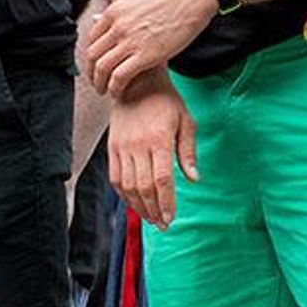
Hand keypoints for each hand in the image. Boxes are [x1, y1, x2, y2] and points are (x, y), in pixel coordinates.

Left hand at [87, 0, 215, 96]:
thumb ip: (123, 10)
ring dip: (99, 84)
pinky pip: (120, 77)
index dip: (91, 55)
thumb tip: (113, 18)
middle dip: (91, 72)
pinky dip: (115, 88)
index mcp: (114, 12)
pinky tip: (118, 93)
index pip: (91, 39)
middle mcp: (117, 27)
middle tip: (95, 81)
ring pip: (102, 69)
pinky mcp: (145, 56)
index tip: (94, 64)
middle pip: (93, 55)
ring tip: (104, 91)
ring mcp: (130, 42)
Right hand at [108, 71, 197, 228]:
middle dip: (154, 210)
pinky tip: (134, 203)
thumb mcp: (185, 120)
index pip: (162, 179)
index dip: (166, 202)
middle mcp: (138, 145)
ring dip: (139, 206)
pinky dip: (124, 194)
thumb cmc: (165, 101)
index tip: (170, 218)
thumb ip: (188, 151)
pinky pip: (115, 177)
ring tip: (150, 218)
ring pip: (128, 186)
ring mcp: (122, 147)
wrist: (136, 82)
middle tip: (162, 225)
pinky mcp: (112, 147)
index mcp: (159, 139)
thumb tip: (194, 178)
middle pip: (144, 187)